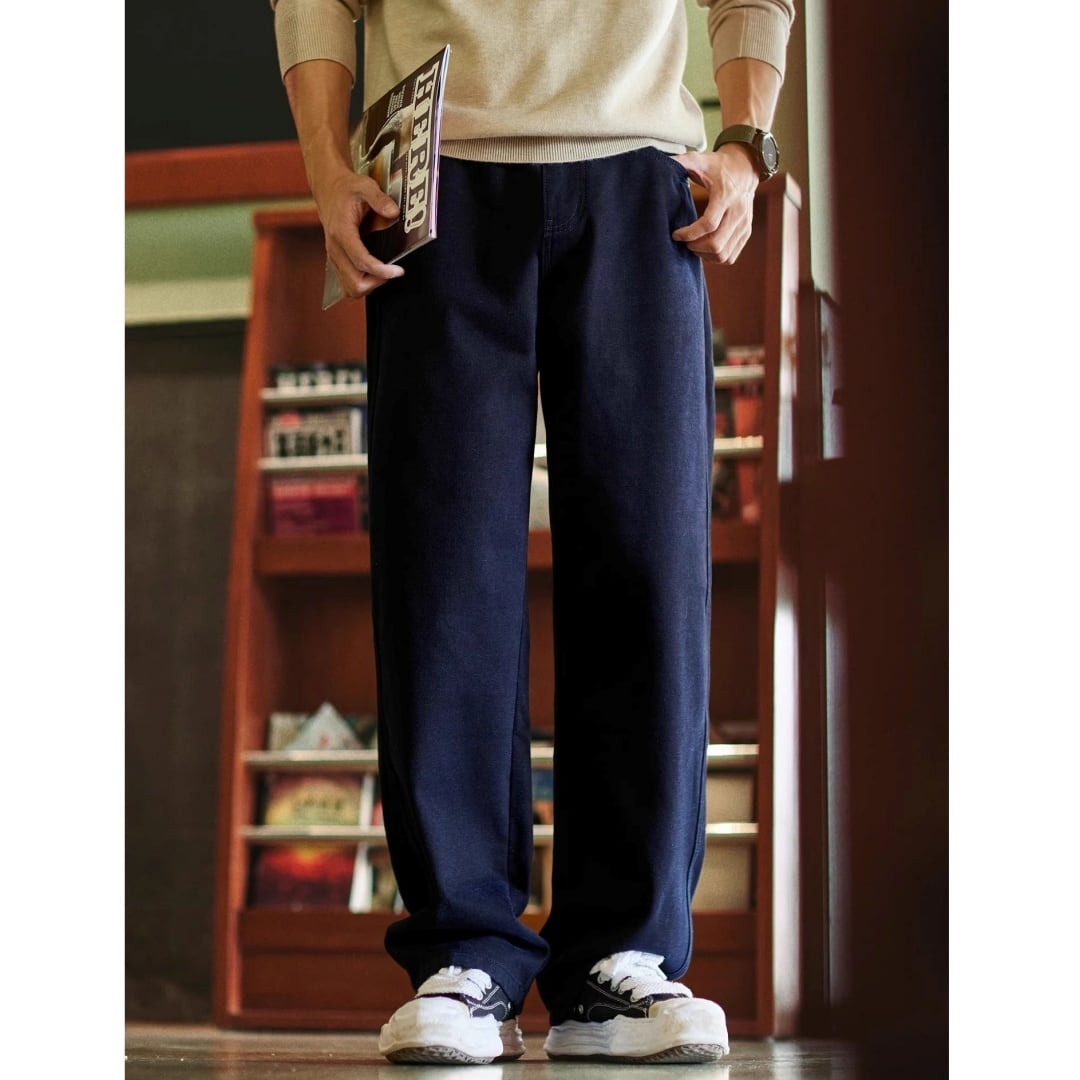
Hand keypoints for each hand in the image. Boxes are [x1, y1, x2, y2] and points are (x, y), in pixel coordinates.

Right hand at [314, 168, 404, 298]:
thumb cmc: (347, 188)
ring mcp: (333, 256)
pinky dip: (362, 284)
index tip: (398, 271)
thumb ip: (380, 199)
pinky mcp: (335, 260)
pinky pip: (347, 283)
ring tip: (384, 273)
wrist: (328, 189)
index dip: (381, 271)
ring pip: (350, 288)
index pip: (361, 261)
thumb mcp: (365, 186)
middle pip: (355, 282)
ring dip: (370, 286)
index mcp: (341, 232)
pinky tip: (374, 274)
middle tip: (393, 272)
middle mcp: (334, 248)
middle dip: (376, 282)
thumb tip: (394, 212)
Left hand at [671, 145, 759, 264]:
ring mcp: (744, 224)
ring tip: (693, 245)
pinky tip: (704, 248)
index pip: (709, 224)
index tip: (675, 234)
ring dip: (704, 254)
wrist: (746, 167)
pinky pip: (731, 256)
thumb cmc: (718, 166)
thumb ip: (680, 162)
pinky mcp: (746, 232)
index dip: (689, 234)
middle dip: (694, 247)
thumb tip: (661, 165)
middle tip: (683, 242)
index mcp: (725, 196)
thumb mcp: (699, 160)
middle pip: (716, 244)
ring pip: (723, 254)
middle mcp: (738, 212)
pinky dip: (715, 257)